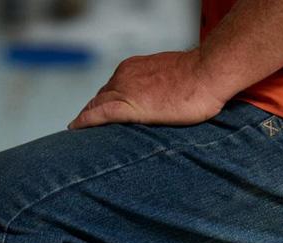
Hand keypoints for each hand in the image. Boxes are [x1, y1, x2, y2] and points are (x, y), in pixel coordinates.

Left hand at [67, 48, 226, 129]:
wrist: (207, 73)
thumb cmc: (199, 80)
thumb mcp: (173, 80)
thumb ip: (160, 90)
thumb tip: (162, 103)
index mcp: (134, 69)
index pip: (111, 89)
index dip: (101, 104)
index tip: (95, 116)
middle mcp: (124, 76)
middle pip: (100, 98)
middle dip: (91, 113)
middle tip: (82, 129)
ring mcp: (125, 89)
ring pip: (96, 106)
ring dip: (87, 119)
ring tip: (78, 134)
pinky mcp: (129, 105)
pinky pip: (99, 114)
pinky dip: (85, 121)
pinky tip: (75, 129)